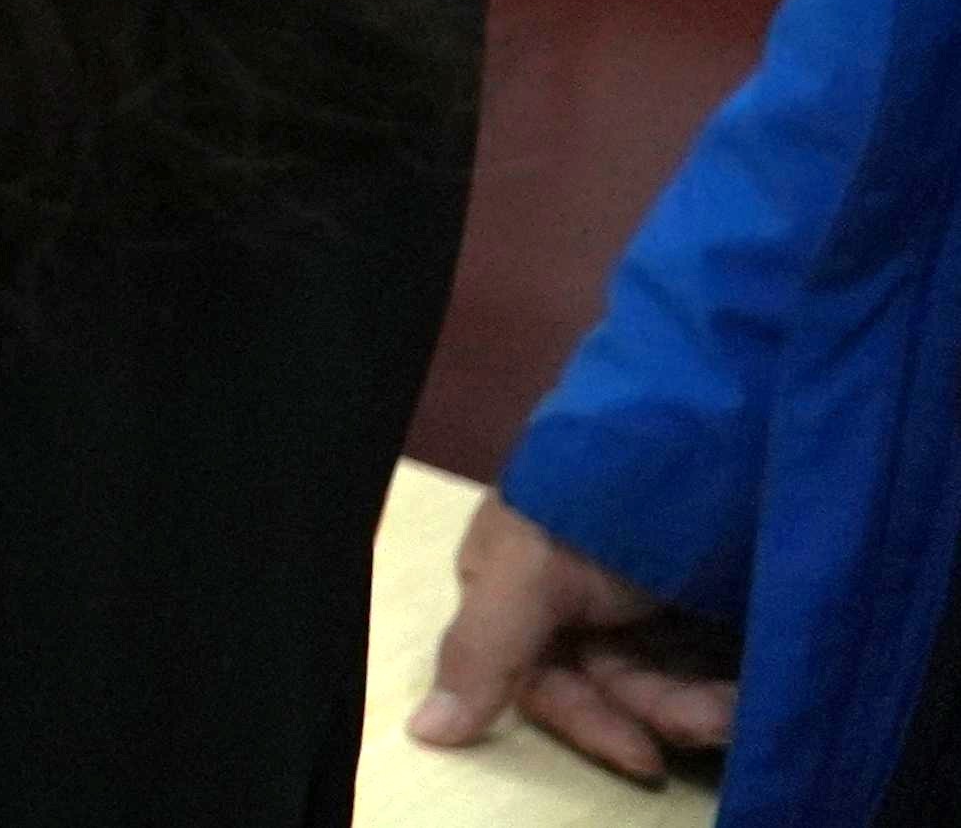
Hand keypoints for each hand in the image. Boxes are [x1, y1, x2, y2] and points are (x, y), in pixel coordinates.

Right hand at [412, 492, 737, 784]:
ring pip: (670, 679)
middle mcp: (579, 598)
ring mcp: (648, 597)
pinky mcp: (707, 600)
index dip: (592, 724)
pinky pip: (715, 662)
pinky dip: (736, 682)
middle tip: (720, 717)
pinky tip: (761, 687)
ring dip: (707, 699)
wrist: (714, 423)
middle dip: (666, 707)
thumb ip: (482, 651)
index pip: (542, 679)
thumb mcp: (532, 568)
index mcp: (521, 585)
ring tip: (746, 700)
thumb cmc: (603, 497)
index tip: (647, 760)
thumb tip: (421, 733)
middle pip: (615, 685)